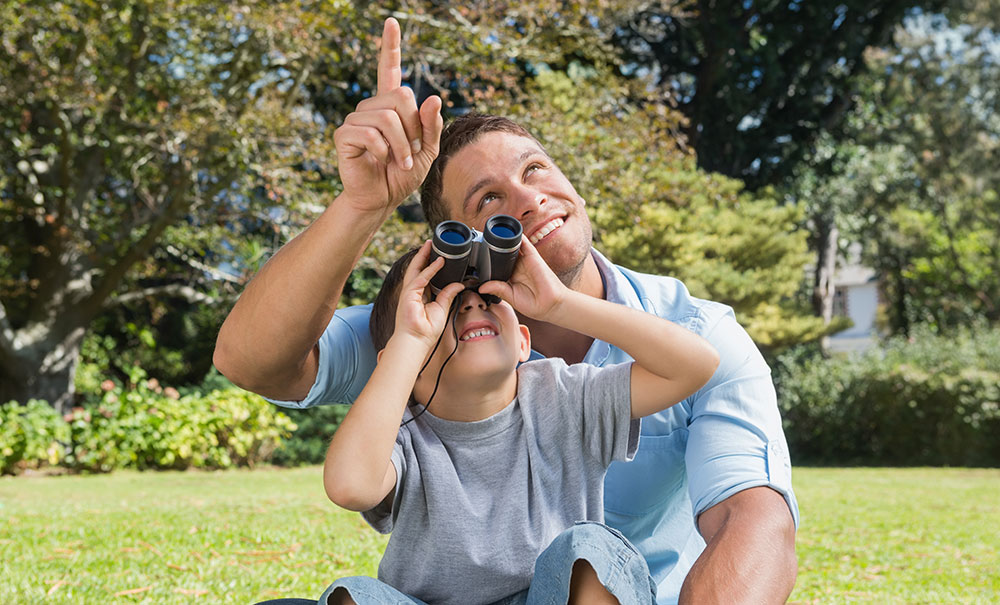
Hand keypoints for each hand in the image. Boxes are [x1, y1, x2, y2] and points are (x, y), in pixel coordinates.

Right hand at [333, 18, 443, 214]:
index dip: (390, 47)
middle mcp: (371, 108)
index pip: (390, 70)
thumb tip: (433, 98)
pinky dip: (384, 150)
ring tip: (399, 161)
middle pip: (402, 95)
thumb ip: (432, 126)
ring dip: (401, 144)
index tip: (391, 22)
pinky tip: (382, 160)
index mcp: (391, 107)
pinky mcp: (344, 135)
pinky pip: (370, 132)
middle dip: (413, 127)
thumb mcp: (427, 151)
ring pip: (388, 117)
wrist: (381, 199)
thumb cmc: (402, 175)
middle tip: (410, 150)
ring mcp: (355, 119)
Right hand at [394, 241, 464, 348]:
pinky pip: (421, 277)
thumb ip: (448, 294)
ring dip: (423, 256)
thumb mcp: (442, 308)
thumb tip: (459, 284)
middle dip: (423, 256)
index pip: (424, 276)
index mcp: (419, 296)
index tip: (438, 256)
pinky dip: (430, 269)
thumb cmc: (426, 330)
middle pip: (417, 269)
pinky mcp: (408, 294)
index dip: (430, 265)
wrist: (416, 341)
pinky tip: (439, 261)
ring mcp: (408, 293)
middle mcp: (412, 293)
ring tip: (430, 245)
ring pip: (416, 269)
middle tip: (430, 244)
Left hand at [478, 237, 568, 321]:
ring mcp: (523, 260)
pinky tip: (506, 230)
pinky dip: (515, 235)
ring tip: (487, 232)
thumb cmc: (534, 304)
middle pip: (501, 253)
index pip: (495, 265)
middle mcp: (516, 267)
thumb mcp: (511, 297)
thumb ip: (498, 289)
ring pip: (510, 245)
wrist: (551, 304)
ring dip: (501, 239)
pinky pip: (523, 241)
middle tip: (477, 241)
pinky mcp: (532, 255)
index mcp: (509, 277)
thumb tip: (481, 287)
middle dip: (491, 247)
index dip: (486, 260)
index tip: (473, 257)